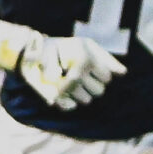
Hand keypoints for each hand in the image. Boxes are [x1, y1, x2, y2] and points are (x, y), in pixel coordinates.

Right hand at [0, 18, 125, 109]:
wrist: (29, 52)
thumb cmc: (63, 48)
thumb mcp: (86, 46)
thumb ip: (106, 59)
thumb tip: (123, 73)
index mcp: (85, 60)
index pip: (107, 78)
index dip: (101, 76)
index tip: (90, 69)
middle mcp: (77, 73)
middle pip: (99, 92)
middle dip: (92, 87)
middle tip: (79, 76)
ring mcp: (64, 86)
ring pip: (87, 101)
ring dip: (80, 95)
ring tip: (69, 82)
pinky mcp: (53, 96)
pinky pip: (70, 107)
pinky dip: (68, 103)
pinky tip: (63, 93)